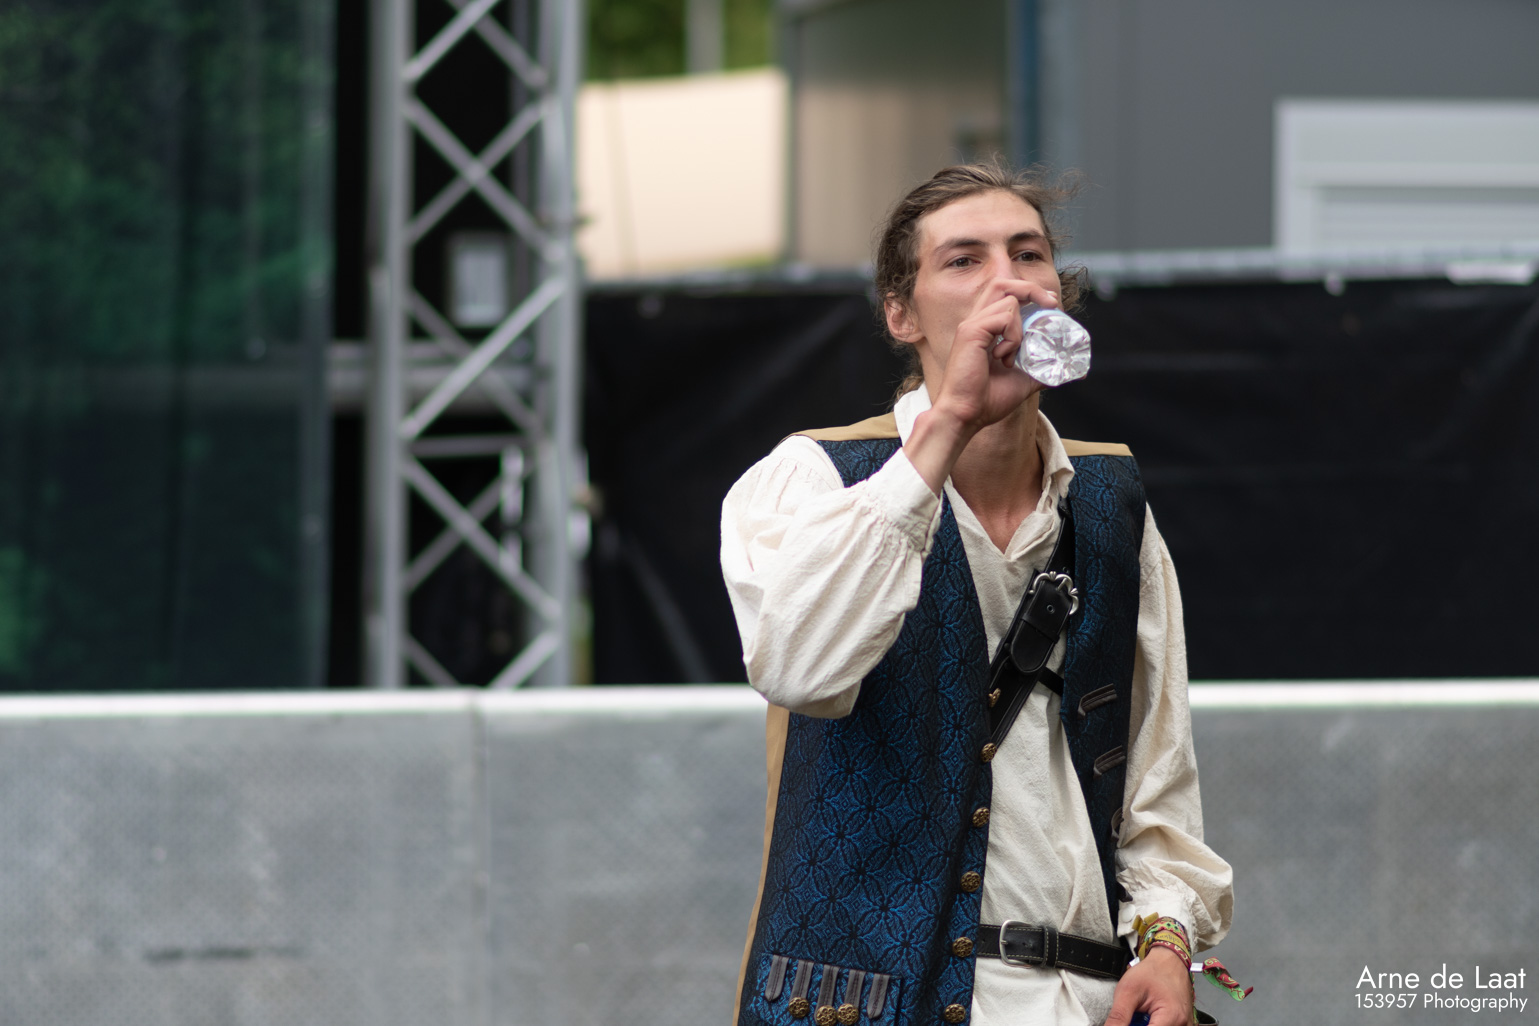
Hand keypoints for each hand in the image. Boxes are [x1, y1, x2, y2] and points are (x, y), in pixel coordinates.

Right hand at [903, 279, 1059, 493]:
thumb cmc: (987, 400)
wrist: (967, 414)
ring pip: (1009, 300)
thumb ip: (1041, 370)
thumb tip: (1067, 372)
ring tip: (1013, 354)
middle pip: (1003, 283)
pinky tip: (1004, 357)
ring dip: (1021, 326)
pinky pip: (1004, 317)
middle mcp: (976, 321)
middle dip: (1031, 289)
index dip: (1030, 292)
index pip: (1006, 294)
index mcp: (985, 328)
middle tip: (1052, 305)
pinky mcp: (971, 331)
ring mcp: (972, 324)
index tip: (1051, 304)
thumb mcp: (1023, 380)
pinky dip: (1013, 336)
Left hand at [1105, 947, 1193, 1025]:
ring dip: (1145, 1025)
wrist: (1169, 962)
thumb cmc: (1152, 972)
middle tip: (1133, 1015)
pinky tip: (1148, 1018)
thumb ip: (1118, 1017)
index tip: (1127, 1021)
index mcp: (1172, 1017)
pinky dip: (1153, 1024)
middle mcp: (1183, 1024)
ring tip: (1141, 1014)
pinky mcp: (1185, 1025)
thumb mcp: (1127, 991)